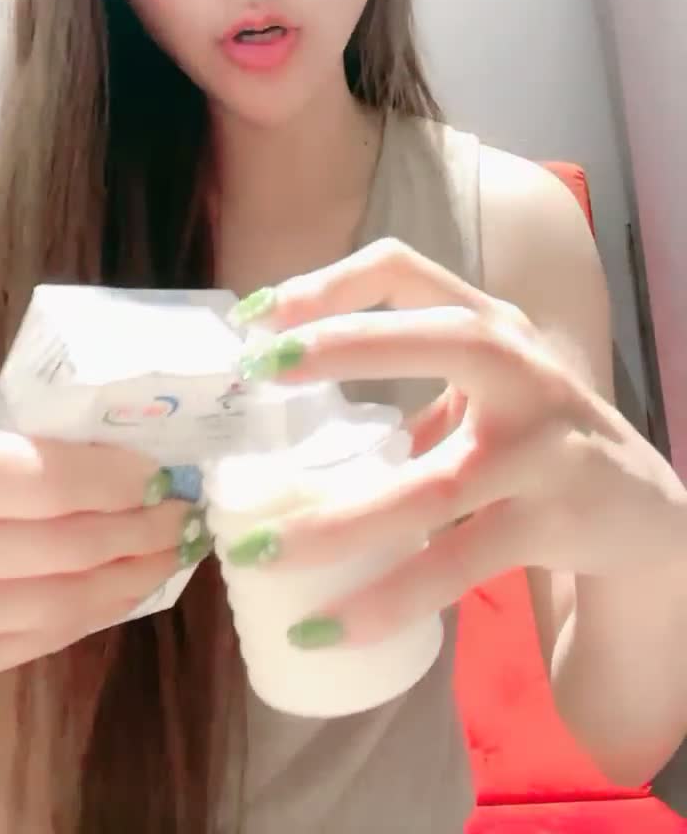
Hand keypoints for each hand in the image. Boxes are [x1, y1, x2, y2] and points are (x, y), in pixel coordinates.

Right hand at [0, 402, 209, 683]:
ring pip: (49, 610)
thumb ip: (11, 425)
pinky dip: (85, 618)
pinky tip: (123, 590)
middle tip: (187, 513)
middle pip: (56, 552)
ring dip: (125, 582)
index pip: (37, 482)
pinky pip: (23, 648)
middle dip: (137, 532)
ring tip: (172, 552)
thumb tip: (116, 435)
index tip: (164, 473)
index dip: (110, 481)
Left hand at [228, 239, 686, 644]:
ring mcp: (544, 447)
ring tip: (256, 548)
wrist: (640, 515)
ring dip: (336, 521)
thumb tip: (281, 410)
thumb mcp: (482, 392)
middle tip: (260, 371)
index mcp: (492, 327)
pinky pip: (458, 564)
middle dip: (346, 346)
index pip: (407, 271)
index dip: (330, 284)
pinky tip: (329, 625)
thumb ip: (406, 386)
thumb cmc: (533, 442)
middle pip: (439, 339)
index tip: (258, 318)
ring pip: (432, 484)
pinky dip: (389, 597)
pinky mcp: (553, 521)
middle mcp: (524, 371)